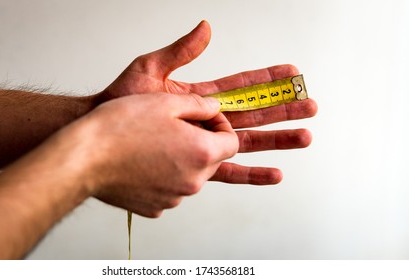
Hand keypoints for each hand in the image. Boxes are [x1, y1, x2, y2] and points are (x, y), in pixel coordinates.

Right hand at [56, 93, 236, 216]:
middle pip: (212, 159)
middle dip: (202, 141)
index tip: (204, 117)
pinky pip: (169, 188)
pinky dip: (164, 175)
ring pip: (190, 174)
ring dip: (182, 157)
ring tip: (154, 141)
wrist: (83, 158)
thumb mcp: (165, 102)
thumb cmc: (120, 128)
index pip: (232, 141)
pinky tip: (142, 160)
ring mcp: (174, 197)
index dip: (221, 125)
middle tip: (177, 125)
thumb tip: (215, 107)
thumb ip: (199, 104)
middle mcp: (193, 181)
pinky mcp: (155, 207)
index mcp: (202, 153)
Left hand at [97, 21, 317, 184]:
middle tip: (310, 106)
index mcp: (200, 96)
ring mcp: (204, 141)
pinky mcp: (196, 162)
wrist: (103, 132)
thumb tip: (206, 28)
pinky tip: (274, 173)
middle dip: (282, 110)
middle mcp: (207, 119)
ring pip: (249, 141)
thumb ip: (181, 51)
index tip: (292, 74)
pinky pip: (229, 170)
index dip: (267, 79)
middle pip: (254, 113)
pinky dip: (252, 172)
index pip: (242, 85)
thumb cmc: (121, 101)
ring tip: (304, 137)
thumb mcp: (151, 67)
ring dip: (277, 139)